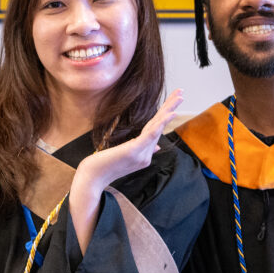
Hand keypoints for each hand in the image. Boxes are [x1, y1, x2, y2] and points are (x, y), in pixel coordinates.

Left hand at [69, 89, 183, 253]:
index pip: (157, 129)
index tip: (173, 101)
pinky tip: (167, 115)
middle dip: (171, 107)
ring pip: (158, 128)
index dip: (166, 114)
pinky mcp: (133, 152)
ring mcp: (141, 154)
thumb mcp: (124, 155)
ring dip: (169, 111)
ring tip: (179, 97)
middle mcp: (146, 154)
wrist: (91, 180)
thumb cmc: (103, 166)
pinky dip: (158, 125)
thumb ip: (140, 148)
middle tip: (182, 92)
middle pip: (161, 126)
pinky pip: (148, 136)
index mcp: (144, 153)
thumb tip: (157, 145)